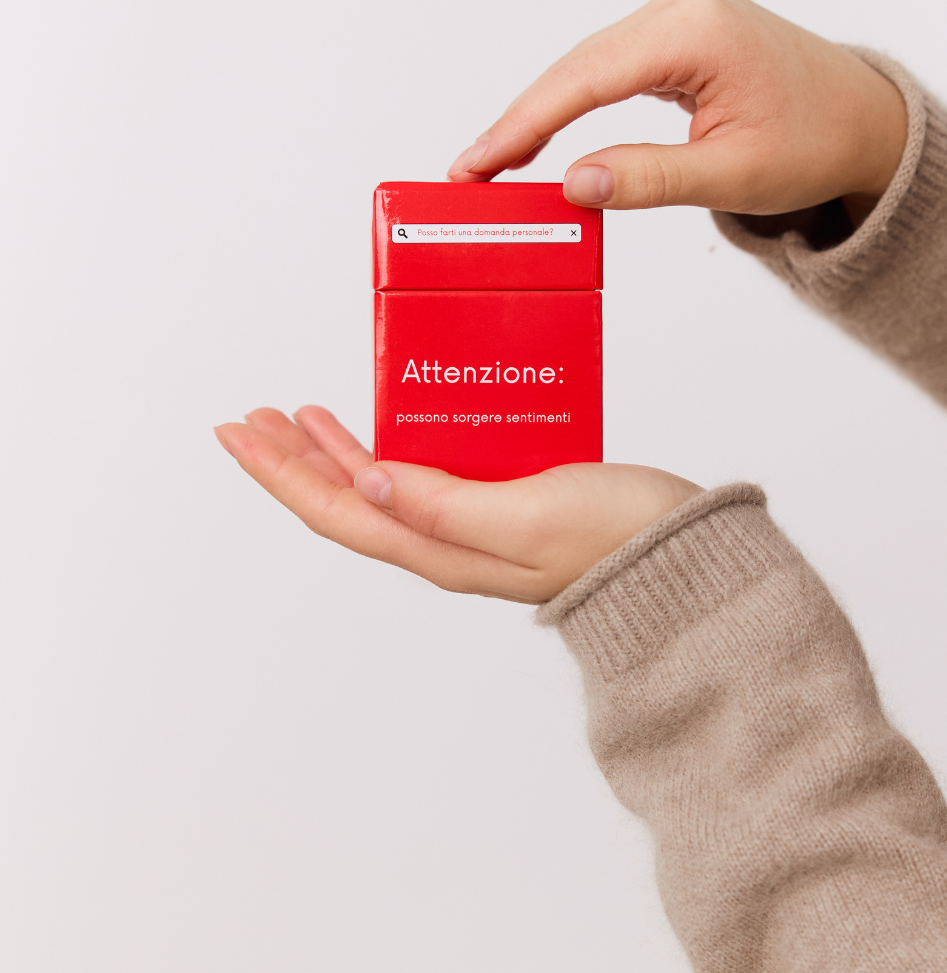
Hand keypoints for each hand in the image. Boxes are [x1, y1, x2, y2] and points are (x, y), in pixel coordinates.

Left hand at [214, 407, 701, 603]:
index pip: (337, 510)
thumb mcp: (523, 515)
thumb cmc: (614, 536)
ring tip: (298, 418)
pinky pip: (421, 474)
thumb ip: (443, 503)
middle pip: (345, 500)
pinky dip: (389, 445)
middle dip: (291, 461)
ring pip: (378, 487)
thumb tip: (367, 479)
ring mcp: (470, 526)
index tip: (241, 433)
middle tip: (253, 419)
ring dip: (331, 453)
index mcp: (439, 548)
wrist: (678, 554)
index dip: (282, 473)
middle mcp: (444, 542)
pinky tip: (385, 423)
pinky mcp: (499, 504)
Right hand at [447, 0, 906, 224]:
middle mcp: (683, 5)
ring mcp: (680, 12)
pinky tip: (539, 136)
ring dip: (540, 114)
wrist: (865, 121)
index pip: (586, 78)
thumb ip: (649, 179)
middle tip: (467, 175)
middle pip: (576, 66)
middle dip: (520, 122)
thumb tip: (573, 185)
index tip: (476, 164)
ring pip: (586, 65)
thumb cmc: (817, 142)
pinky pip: (608, 67)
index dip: (523, 124)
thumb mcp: (733, 174)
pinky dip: (572, 103)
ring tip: (491, 163)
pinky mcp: (678, 30)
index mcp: (697, 29)